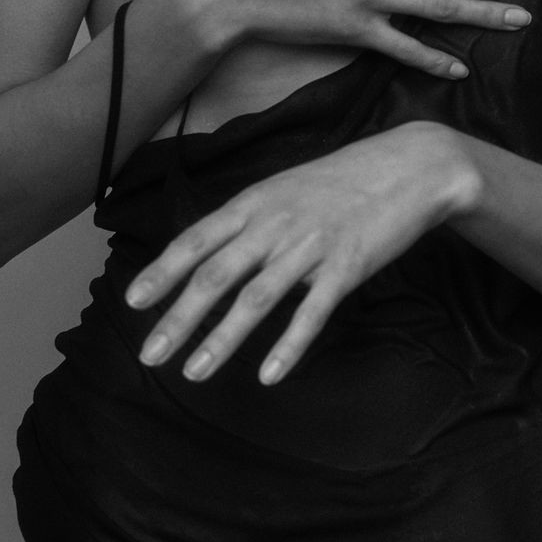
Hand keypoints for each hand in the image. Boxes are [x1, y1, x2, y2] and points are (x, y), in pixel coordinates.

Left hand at [123, 123, 479, 383]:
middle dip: (177, 318)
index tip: (132, 302)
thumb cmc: (341, 182)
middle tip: (149, 356)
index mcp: (255, 203)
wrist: (408, 167)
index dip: (162, 272)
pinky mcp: (348, 266)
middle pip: (215, 275)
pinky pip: (312, 312)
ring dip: (220, 340)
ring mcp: (311, 245)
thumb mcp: (283, 189)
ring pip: (256, 299)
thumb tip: (209, 252)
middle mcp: (275, 224)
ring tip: (193, 372)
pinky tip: (268, 374)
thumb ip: (248, 220)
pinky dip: (288, 345)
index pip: (196, 240)